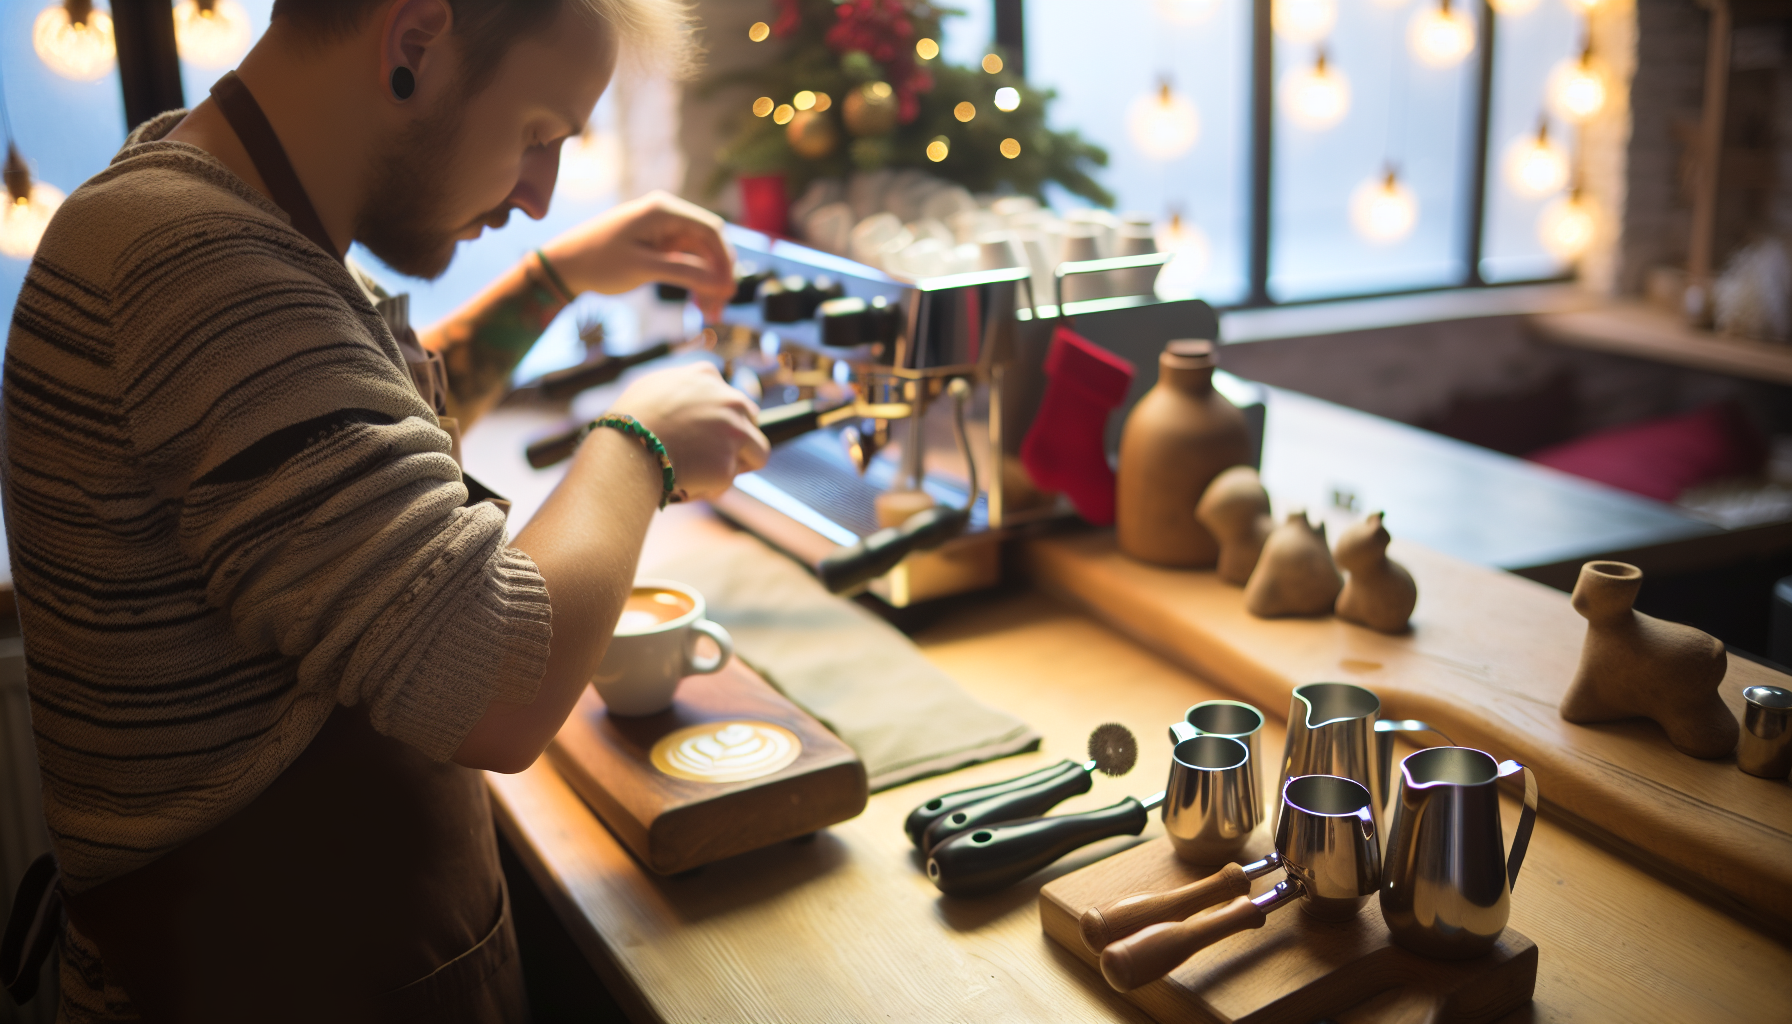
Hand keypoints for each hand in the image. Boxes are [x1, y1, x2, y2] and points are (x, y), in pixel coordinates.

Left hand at [540, 191, 734, 320]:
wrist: (564, 265)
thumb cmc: (599, 262)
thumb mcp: (644, 268)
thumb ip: (686, 273)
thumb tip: (724, 283)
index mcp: (664, 210)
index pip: (711, 231)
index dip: (725, 261)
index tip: (729, 291)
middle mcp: (667, 214)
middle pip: (708, 244)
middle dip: (717, 276)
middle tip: (719, 309)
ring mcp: (663, 229)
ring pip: (699, 255)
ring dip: (707, 282)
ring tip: (708, 313)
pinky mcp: (657, 244)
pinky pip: (685, 260)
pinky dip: (693, 280)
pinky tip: (696, 303)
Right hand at [609, 363, 767, 501]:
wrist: (623, 449)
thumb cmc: (627, 421)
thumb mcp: (652, 388)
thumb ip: (680, 391)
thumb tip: (686, 401)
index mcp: (707, 376)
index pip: (731, 398)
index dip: (721, 420)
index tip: (706, 434)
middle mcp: (729, 399)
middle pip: (751, 421)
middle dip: (737, 440)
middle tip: (709, 456)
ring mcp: (732, 432)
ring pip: (757, 453)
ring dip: (735, 463)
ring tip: (703, 472)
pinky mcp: (728, 464)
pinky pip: (728, 480)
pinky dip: (710, 486)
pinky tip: (685, 482)